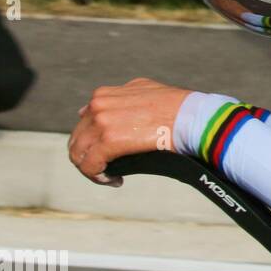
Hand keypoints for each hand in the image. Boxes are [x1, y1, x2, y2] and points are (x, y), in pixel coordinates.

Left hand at [68, 78, 193, 185]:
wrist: (192, 117)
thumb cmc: (176, 106)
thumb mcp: (143, 91)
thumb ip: (118, 97)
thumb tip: (94, 108)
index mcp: (103, 96)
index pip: (83, 123)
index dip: (92, 141)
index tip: (107, 153)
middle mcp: (98, 107)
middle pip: (78, 140)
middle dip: (88, 157)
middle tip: (106, 169)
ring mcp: (102, 123)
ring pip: (79, 154)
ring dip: (91, 169)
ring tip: (109, 176)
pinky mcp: (109, 141)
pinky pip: (90, 165)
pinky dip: (98, 177)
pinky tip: (115, 180)